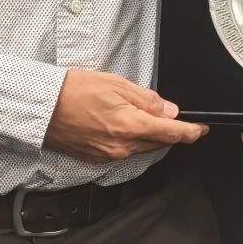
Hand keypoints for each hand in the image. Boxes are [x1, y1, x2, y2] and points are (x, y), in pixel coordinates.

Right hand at [45, 69, 207, 161]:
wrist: (41, 106)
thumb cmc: (74, 90)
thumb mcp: (117, 85)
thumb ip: (147, 100)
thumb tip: (170, 112)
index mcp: (130, 126)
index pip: (172, 134)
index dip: (191, 132)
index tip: (201, 129)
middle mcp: (122, 147)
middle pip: (158, 143)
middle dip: (169, 132)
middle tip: (171, 117)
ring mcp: (108, 156)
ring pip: (141, 149)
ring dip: (149, 136)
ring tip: (141, 117)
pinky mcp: (96, 159)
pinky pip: (124, 153)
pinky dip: (131, 141)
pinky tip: (123, 126)